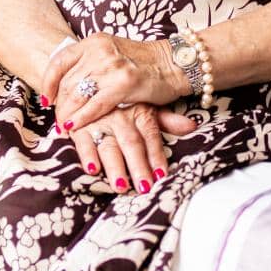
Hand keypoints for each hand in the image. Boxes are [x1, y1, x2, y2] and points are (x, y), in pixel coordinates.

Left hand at [41, 33, 186, 130]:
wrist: (173, 63)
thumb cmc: (142, 63)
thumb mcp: (112, 55)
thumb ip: (90, 66)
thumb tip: (65, 88)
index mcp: (94, 42)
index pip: (59, 61)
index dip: (48, 82)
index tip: (46, 99)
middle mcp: (99, 50)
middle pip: (68, 82)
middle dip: (59, 105)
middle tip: (57, 120)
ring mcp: (111, 66)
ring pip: (77, 94)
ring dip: (67, 114)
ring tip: (64, 127)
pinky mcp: (123, 83)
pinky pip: (94, 105)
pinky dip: (82, 118)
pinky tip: (74, 127)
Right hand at [68, 103, 195, 193]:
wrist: (89, 83)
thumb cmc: (122, 102)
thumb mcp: (146, 106)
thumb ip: (167, 120)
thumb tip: (192, 126)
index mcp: (139, 112)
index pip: (151, 135)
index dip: (157, 155)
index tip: (162, 175)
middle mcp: (120, 117)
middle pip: (131, 143)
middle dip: (138, 167)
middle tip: (145, 188)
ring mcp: (99, 122)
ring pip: (109, 146)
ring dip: (115, 167)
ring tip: (121, 186)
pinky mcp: (79, 127)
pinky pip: (83, 142)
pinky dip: (87, 156)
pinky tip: (93, 170)